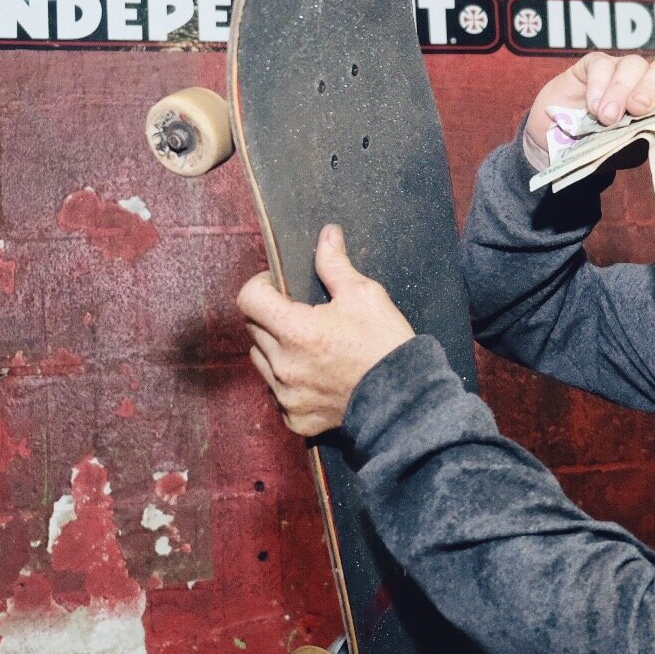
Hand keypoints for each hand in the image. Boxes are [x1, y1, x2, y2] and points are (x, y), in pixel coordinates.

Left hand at [237, 225, 414, 436]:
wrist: (406, 400)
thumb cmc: (385, 344)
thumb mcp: (365, 295)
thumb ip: (335, 264)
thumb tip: (327, 234)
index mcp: (295, 330)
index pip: (248, 298)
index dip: (261, 285)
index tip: (278, 286)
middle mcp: (283, 365)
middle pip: (253, 328)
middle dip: (270, 315)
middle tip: (301, 314)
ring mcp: (286, 395)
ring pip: (261, 361)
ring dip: (275, 348)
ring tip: (308, 345)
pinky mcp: (295, 418)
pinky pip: (276, 393)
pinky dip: (287, 381)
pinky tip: (314, 374)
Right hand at [520, 53, 654, 170]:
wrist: (555, 150)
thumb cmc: (600, 150)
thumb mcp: (631, 150)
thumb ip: (653, 136)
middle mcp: (645, 84)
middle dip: (654, 88)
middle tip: (639, 110)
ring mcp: (618, 73)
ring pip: (632, 66)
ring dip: (620, 91)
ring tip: (607, 118)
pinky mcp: (591, 67)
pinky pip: (602, 64)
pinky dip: (599, 85)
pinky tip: (592, 107)